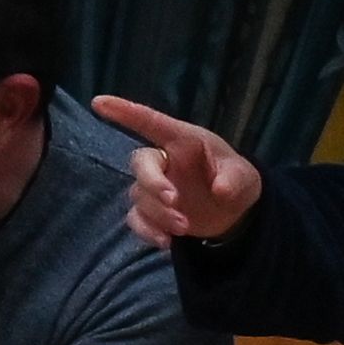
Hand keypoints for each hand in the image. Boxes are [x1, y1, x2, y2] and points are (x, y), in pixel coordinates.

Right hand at [95, 95, 261, 247]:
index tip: (99, 102)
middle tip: (173, 200)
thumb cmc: (235, 179)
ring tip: (184, 227)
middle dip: (153, 181)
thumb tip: (220, 190)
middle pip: (140, 163)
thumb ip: (234, 179)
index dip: (125, 112)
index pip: (150, 122)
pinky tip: (166, 242)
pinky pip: (136, 219)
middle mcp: (164, 160)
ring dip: (159, 213)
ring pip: (140, 196)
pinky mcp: (152, 213)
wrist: (235, 213)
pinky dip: (148, 231)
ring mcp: (155, 187)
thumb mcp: (244, 177)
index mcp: (182, 140)